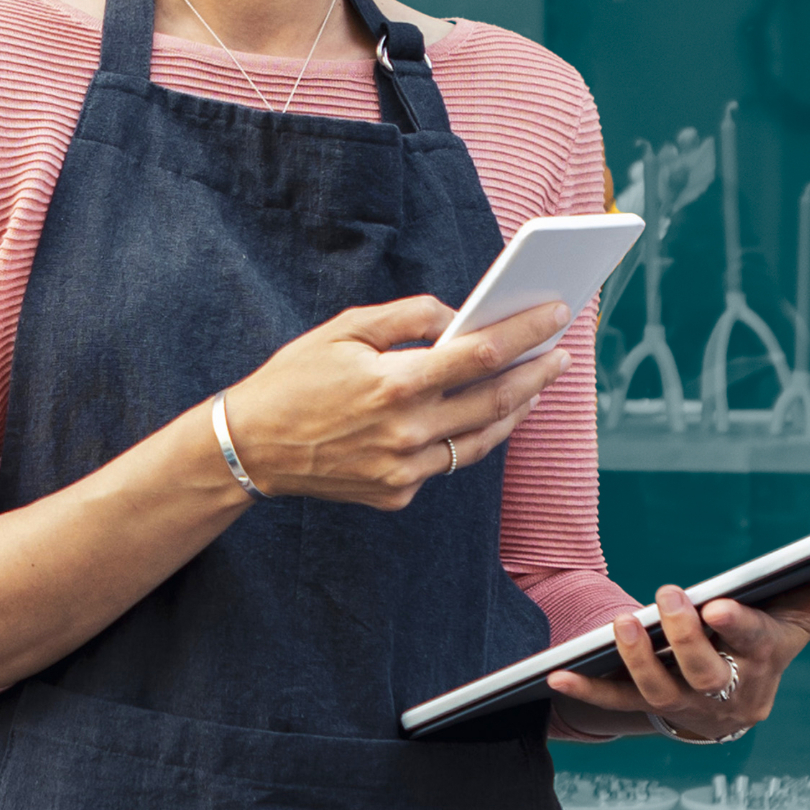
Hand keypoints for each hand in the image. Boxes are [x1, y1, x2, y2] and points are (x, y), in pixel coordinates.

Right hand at [214, 294, 572, 510]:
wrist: (250, 447)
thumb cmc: (296, 378)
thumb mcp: (345, 328)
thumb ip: (409, 317)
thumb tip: (459, 317)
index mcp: (393, 383)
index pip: (480, 354)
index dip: (525, 333)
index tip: (555, 315)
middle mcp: (405, 431)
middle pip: (494, 401)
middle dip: (535, 374)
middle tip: (559, 355)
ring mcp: (403, 470)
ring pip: (480, 441)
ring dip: (514, 412)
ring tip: (533, 387)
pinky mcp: (397, 494)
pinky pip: (445, 463)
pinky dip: (465, 438)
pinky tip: (482, 417)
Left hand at [544, 551, 809, 743]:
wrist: (731, 705)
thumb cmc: (768, 646)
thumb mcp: (804, 616)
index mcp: (762, 664)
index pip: (754, 646)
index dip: (737, 629)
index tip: (722, 607)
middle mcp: (723, 693)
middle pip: (703, 671)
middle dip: (684, 635)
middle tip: (670, 595)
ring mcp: (682, 707)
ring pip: (657, 690)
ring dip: (636, 658)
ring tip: (621, 621)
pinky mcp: (644, 711)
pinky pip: (613, 705)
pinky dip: (586, 692)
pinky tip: (557, 674)